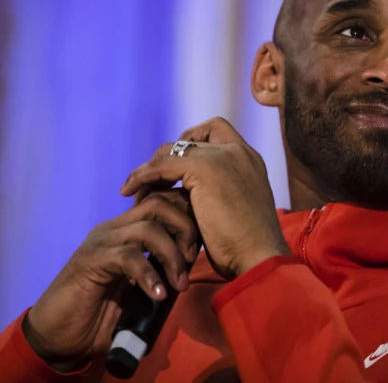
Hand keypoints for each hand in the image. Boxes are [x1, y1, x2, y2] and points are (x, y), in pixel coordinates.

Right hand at [23, 188, 198, 368]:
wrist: (58, 336)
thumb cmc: (101, 315)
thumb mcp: (141, 292)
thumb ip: (161, 275)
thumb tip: (190, 271)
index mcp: (127, 231)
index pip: (163, 204)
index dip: (187, 220)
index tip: (200, 250)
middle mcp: (115, 229)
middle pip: (160, 204)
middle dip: (185, 228)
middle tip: (194, 261)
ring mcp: (101, 242)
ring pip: (148, 228)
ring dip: (172, 255)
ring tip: (179, 284)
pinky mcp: (91, 260)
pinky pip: (129, 256)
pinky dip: (150, 275)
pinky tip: (158, 295)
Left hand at [120, 117, 289, 280]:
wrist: (258, 256)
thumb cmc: (247, 246)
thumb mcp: (236, 209)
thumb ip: (219, 193)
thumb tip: (188, 194)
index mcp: (250, 159)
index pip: (217, 131)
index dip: (193, 143)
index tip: (175, 168)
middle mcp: (239, 151)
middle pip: (192, 136)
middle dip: (168, 155)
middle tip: (153, 180)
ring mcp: (224, 156)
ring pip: (174, 149)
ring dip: (153, 167)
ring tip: (137, 189)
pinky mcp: (205, 168)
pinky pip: (162, 164)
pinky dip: (142, 175)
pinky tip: (129, 191)